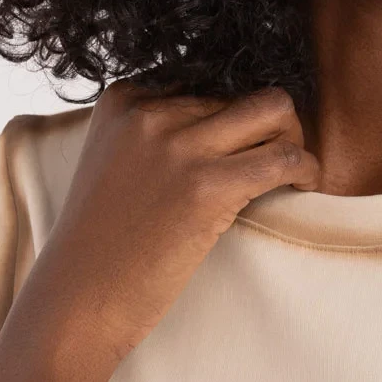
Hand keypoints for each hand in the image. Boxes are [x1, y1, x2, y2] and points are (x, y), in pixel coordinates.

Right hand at [20, 83, 318, 362]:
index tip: (245, 147)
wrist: (76, 302)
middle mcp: (149, 112)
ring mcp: (176, 147)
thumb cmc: (101, 248)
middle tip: (277, 164)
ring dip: (294, 141)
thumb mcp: (114, 168)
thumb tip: (229, 123)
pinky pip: (284, 158)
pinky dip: (306, 170)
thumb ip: (155, 136)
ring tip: (292, 175)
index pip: (208, 80)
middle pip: (245, 93)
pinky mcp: (205, 187)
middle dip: (271, 126)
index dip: (235, 115)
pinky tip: (303, 189)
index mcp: (123, 100)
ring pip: (274, 111)